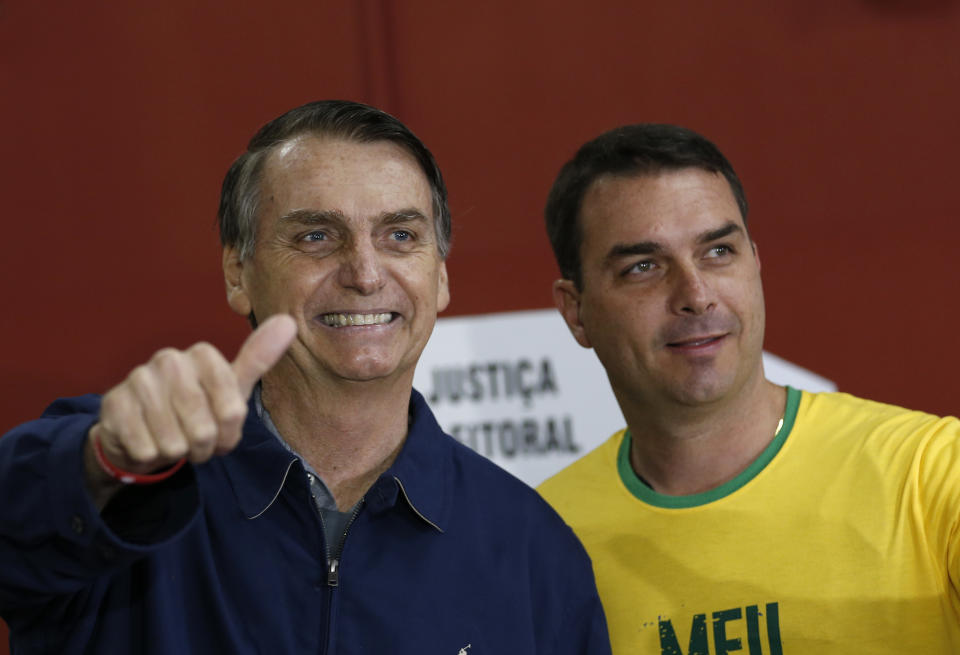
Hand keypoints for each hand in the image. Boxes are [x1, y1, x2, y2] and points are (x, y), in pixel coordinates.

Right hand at [84, 314, 296, 500]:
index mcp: (202, 354)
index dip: (229, 433)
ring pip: (174, 441)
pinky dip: (151, 456)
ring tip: (173, 441)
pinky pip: (146, 449)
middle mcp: (169, 360)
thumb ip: (259, 357)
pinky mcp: (113, 405)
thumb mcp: (232, 388)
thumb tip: (288, 321)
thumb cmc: (196, 409)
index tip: (223, 430)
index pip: (233, 410)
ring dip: (178, 452)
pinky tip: (148, 442)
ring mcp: (138, 380)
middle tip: (196, 441)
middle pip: (203, 428)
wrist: (144, 430)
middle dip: (204, 447)